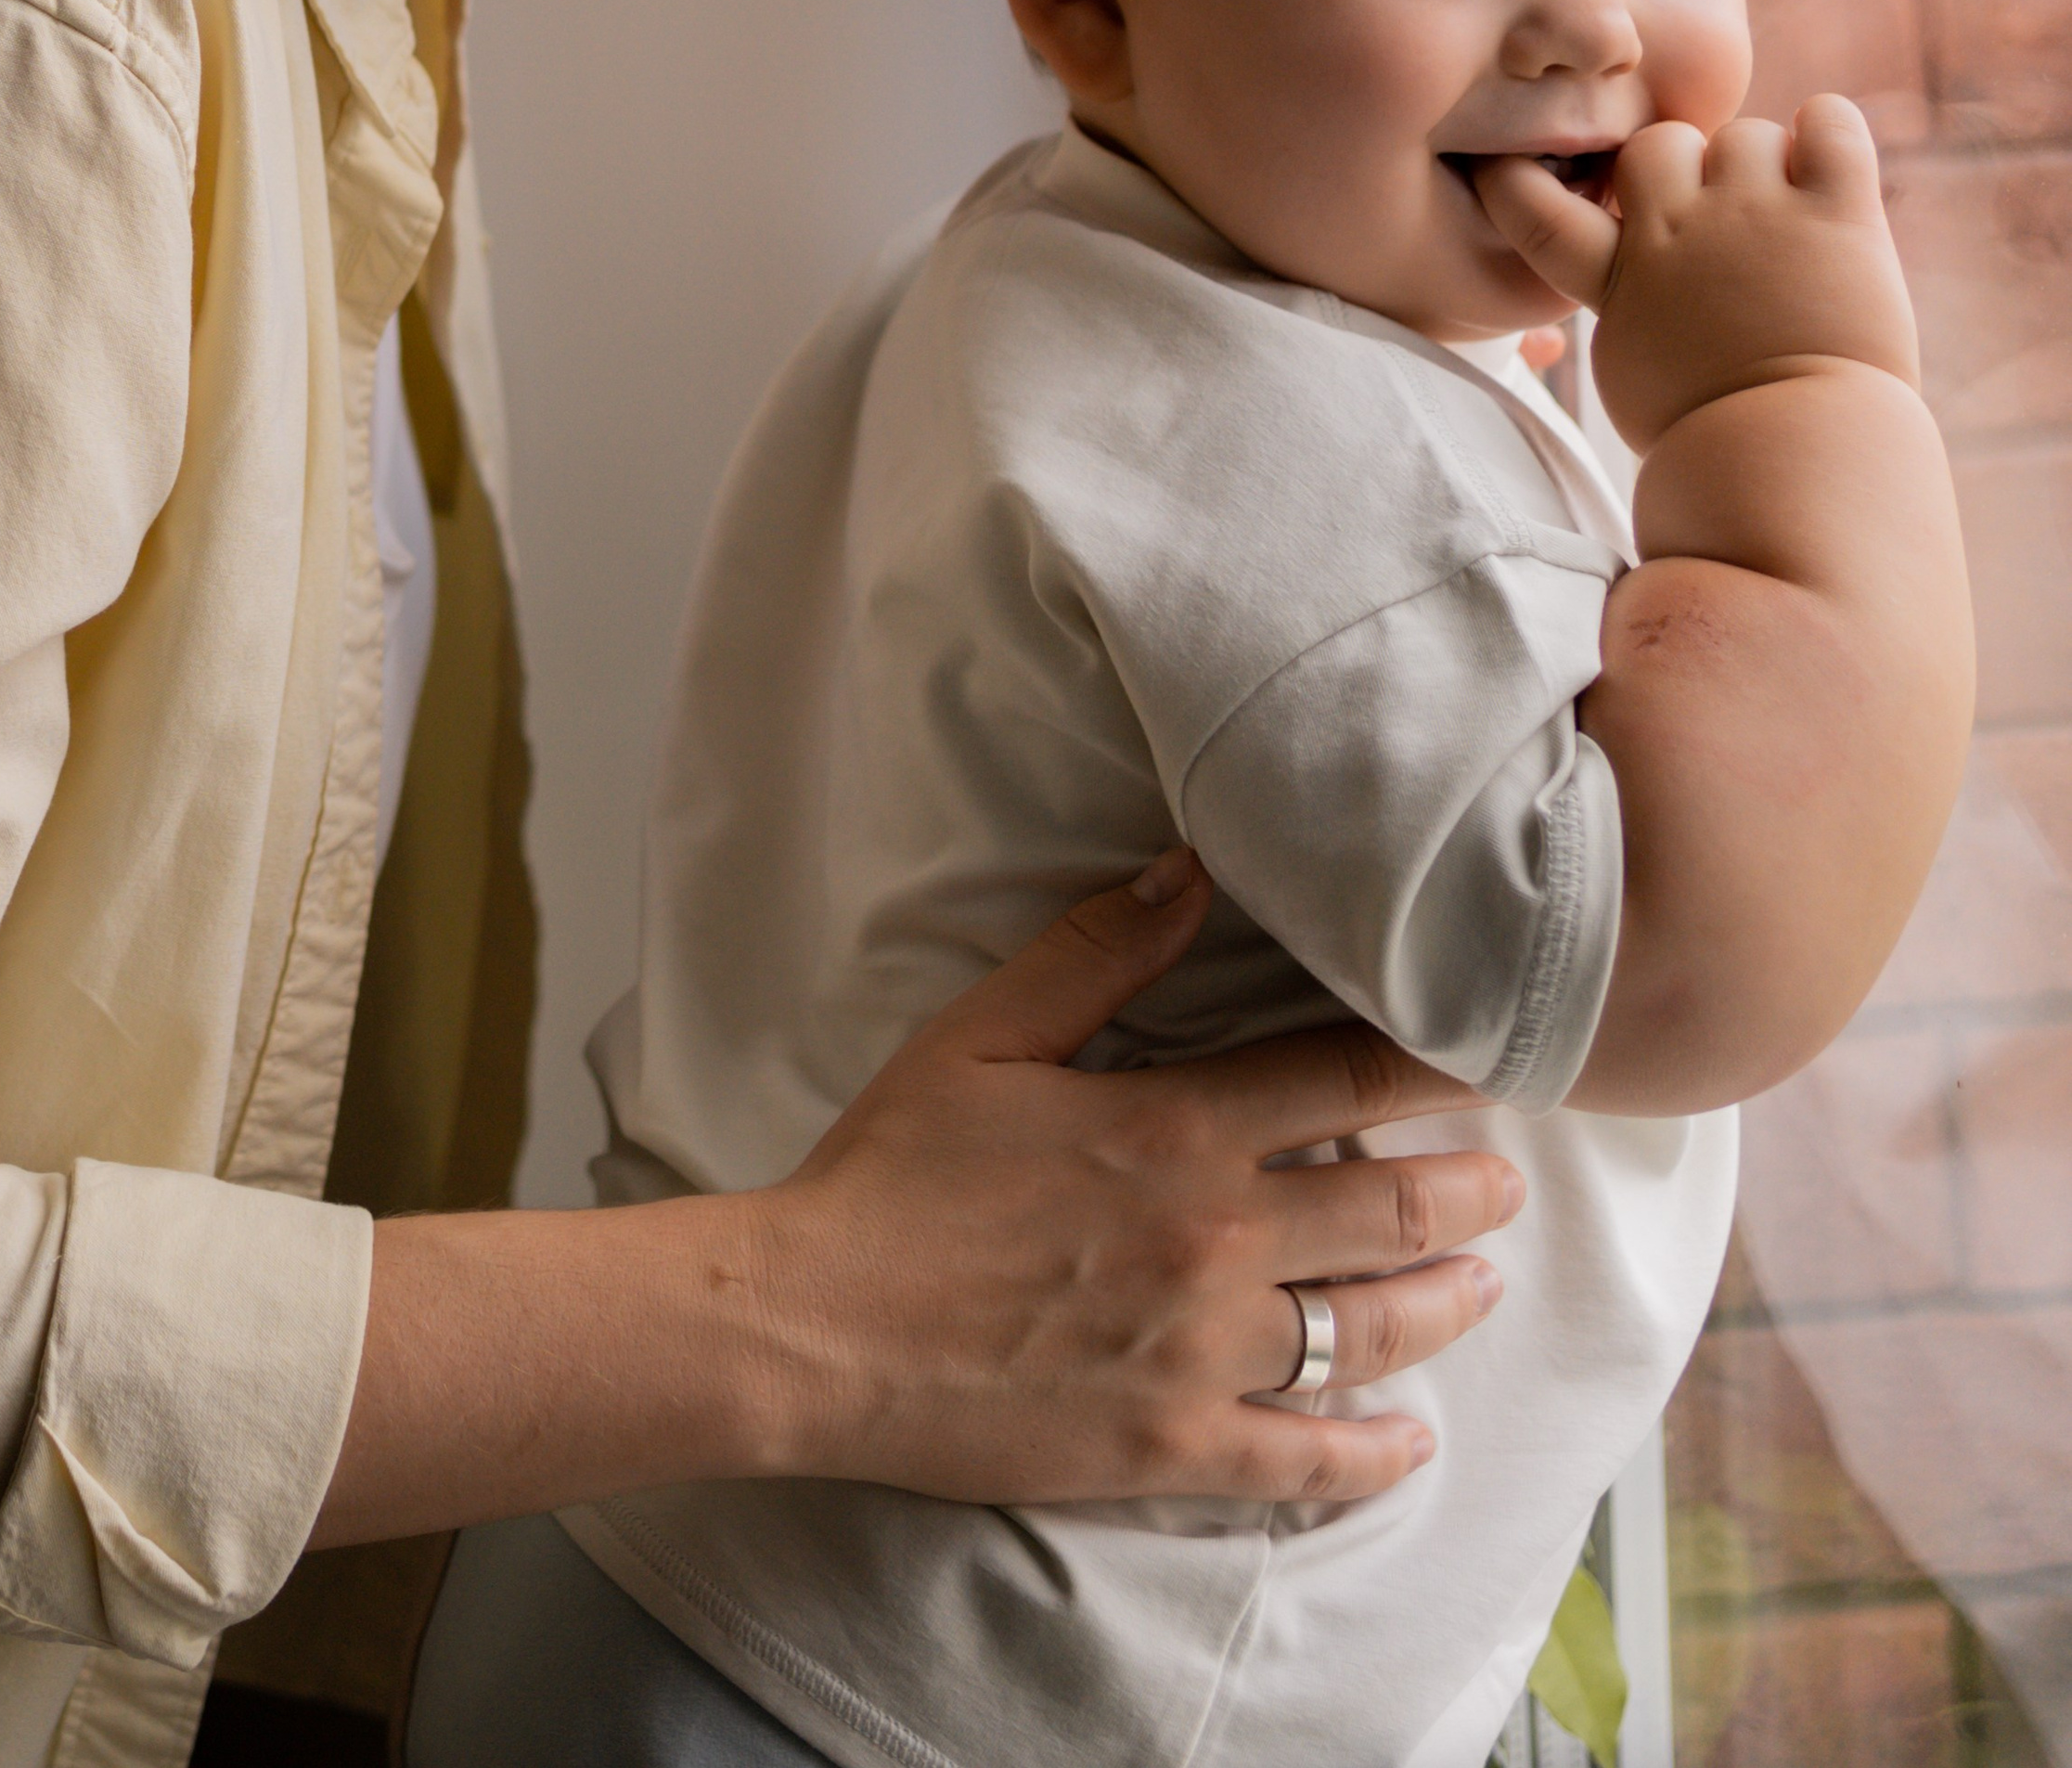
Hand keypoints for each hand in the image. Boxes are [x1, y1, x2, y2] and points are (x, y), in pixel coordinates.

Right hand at [754, 850, 1518, 1506]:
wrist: (818, 1322)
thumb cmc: (893, 1168)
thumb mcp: (987, 1032)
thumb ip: (1100, 952)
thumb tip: (1192, 870)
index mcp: (1175, 1127)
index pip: (1341, 1074)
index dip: (1427, 1060)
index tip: (1487, 1050)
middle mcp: (1215, 1239)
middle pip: (1387, 1204)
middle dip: (1466, 1188)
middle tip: (1510, 1178)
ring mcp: (1202, 1352)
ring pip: (1369, 1327)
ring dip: (1445, 1302)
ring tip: (1486, 1283)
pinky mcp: (1171, 1442)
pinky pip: (1302, 1458)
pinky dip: (1371, 1454)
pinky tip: (1412, 1444)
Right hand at [1471, 95, 1919, 453]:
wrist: (1796, 468)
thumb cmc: (1714, 445)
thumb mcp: (1632, 376)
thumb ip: (1625, 305)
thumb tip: (1638, 268)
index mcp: (1618, 277)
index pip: (1533, 204)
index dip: (1517, 178)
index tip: (1515, 169)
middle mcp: (1676, 230)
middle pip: (1658, 145)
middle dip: (1689, 175)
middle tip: (1727, 229)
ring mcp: (1755, 214)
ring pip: (1749, 133)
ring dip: (1770, 171)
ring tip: (1796, 234)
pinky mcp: (1835, 210)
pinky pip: (1831, 121)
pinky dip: (1832, 133)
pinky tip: (1835, 180)